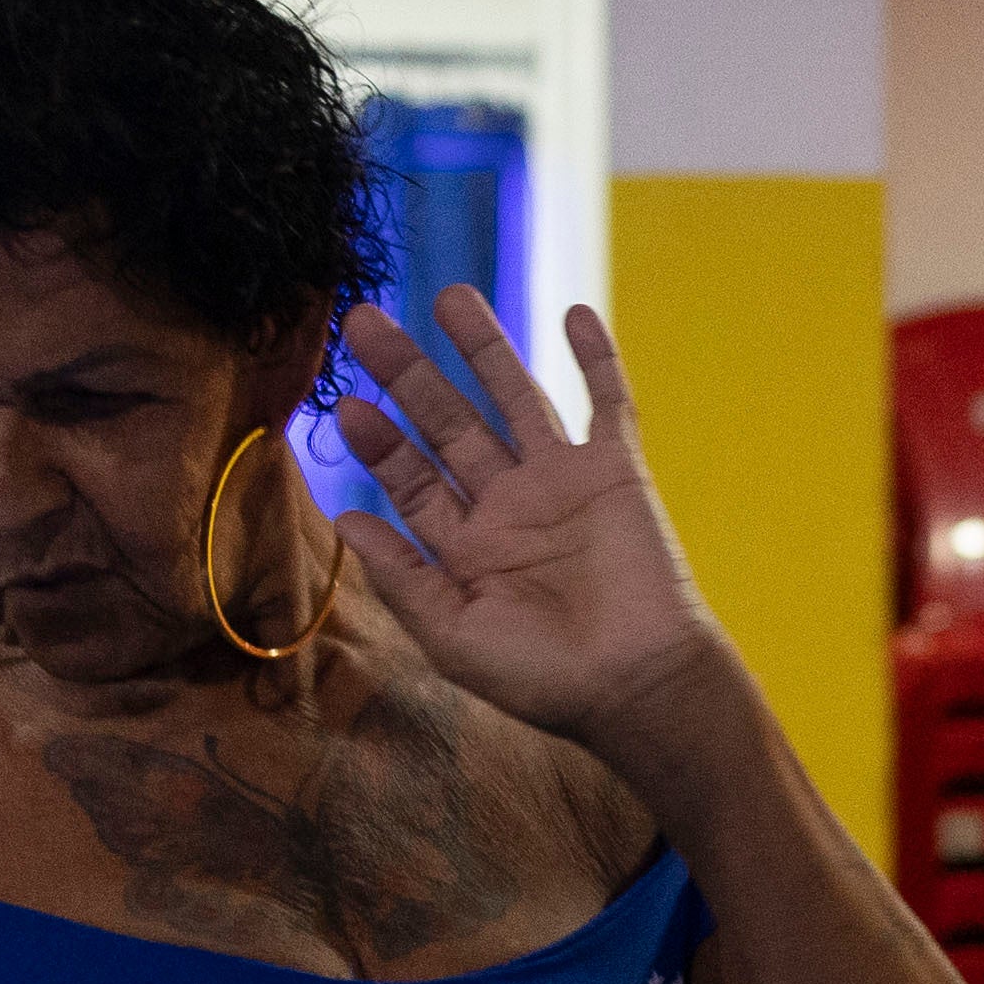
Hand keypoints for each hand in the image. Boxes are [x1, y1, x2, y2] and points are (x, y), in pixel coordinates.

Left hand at [319, 292, 718, 749]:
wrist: (638, 687)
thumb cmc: (546, 680)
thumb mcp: (454, 637)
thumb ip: (402, 577)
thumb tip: (346, 520)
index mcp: (468, 547)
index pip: (413, 478)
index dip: (380, 442)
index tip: (347, 404)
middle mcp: (510, 505)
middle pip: (450, 423)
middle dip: (408, 374)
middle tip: (363, 321)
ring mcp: (563, 482)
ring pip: (517, 397)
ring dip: (484, 347)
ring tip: (449, 296)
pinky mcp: (617, 472)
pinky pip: (607, 403)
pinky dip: (596, 359)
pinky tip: (574, 312)